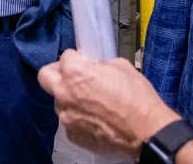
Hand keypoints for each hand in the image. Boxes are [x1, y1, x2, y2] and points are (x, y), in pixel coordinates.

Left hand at [38, 51, 179, 157]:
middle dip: (57, 73)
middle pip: (45, 76)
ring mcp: (67, 117)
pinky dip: (79, 117)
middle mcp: (65, 94)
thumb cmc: (137, 98)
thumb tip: (93, 66)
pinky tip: (96, 118)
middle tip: (72, 76)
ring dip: (70, 98)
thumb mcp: (120, 67)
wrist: (147, 131)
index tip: (83, 61)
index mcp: (75, 73)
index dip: (76, 58)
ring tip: (91, 103)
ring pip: (59, 101)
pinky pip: (70, 121)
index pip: (64, 57)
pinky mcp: (73, 135)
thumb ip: (99, 64)